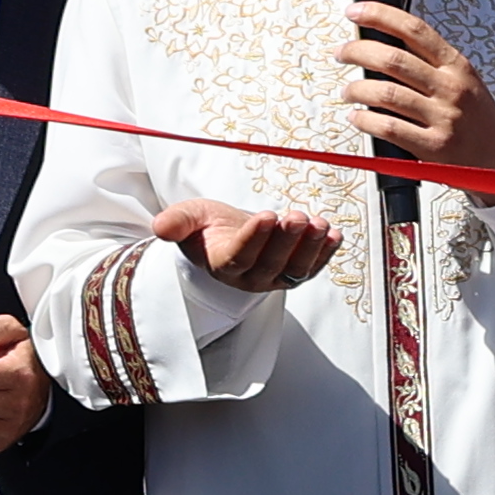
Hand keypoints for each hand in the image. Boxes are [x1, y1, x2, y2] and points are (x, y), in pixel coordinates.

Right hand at [151, 198, 339, 293]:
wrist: (227, 235)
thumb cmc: (208, 226)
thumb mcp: (189, 217)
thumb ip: (177, 222)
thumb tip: (160, 227)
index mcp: (222, 264)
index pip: (239, 256)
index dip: (254, 239)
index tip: (267, 215)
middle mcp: (250, 278)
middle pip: (271, 264)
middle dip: (286, 240)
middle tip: (297, 216)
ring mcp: (274, 278)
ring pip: (295, 269)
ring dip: (310, 248)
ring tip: (320, 224)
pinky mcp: (294, 273)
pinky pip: (312, 267)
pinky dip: (325, 253)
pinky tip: (334, 234)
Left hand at [341, 2, 494, 172]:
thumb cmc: (477, 118)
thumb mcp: (463, 80)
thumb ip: (430, 62)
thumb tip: (385, 44)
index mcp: (457, 66)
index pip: (415, 30)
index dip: (380, 16)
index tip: (355, 12)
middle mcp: (450, 88)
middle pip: (393, 59)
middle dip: (358, 52)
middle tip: (342, 53)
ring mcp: (443, 118)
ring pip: (386, 93)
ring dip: (357, 89)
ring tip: (347, 91)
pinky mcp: (434, 146)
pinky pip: (389, 127)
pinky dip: (365, 120)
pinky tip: (357, 117)